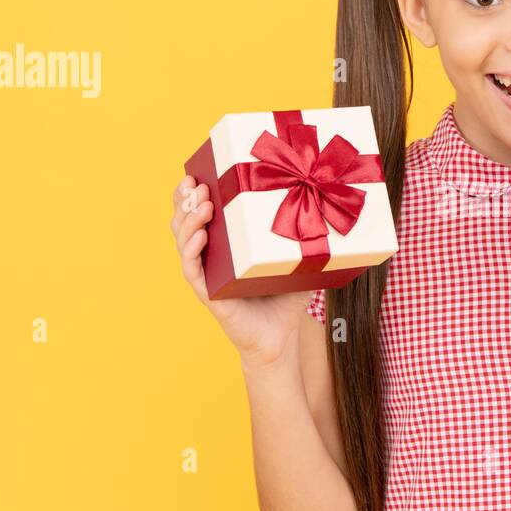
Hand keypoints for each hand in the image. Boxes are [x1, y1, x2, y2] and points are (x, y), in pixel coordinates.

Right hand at [170, 174, 312, 365]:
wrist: (281, 337)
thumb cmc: (286, 297)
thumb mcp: (295, 257)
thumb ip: (304, 233)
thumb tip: (327, 205)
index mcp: (225, 243)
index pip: (200, 211)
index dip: (193, 192)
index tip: (197, 172)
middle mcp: (210, 256)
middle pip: (183, 221)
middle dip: (185, 199)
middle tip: (195, 182)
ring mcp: (206, 274)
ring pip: (184, 241)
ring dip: (189, 220)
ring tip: (203, 203)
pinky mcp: (208, 293)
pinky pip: (193, 269)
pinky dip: (194, 250)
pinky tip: (201, 236)